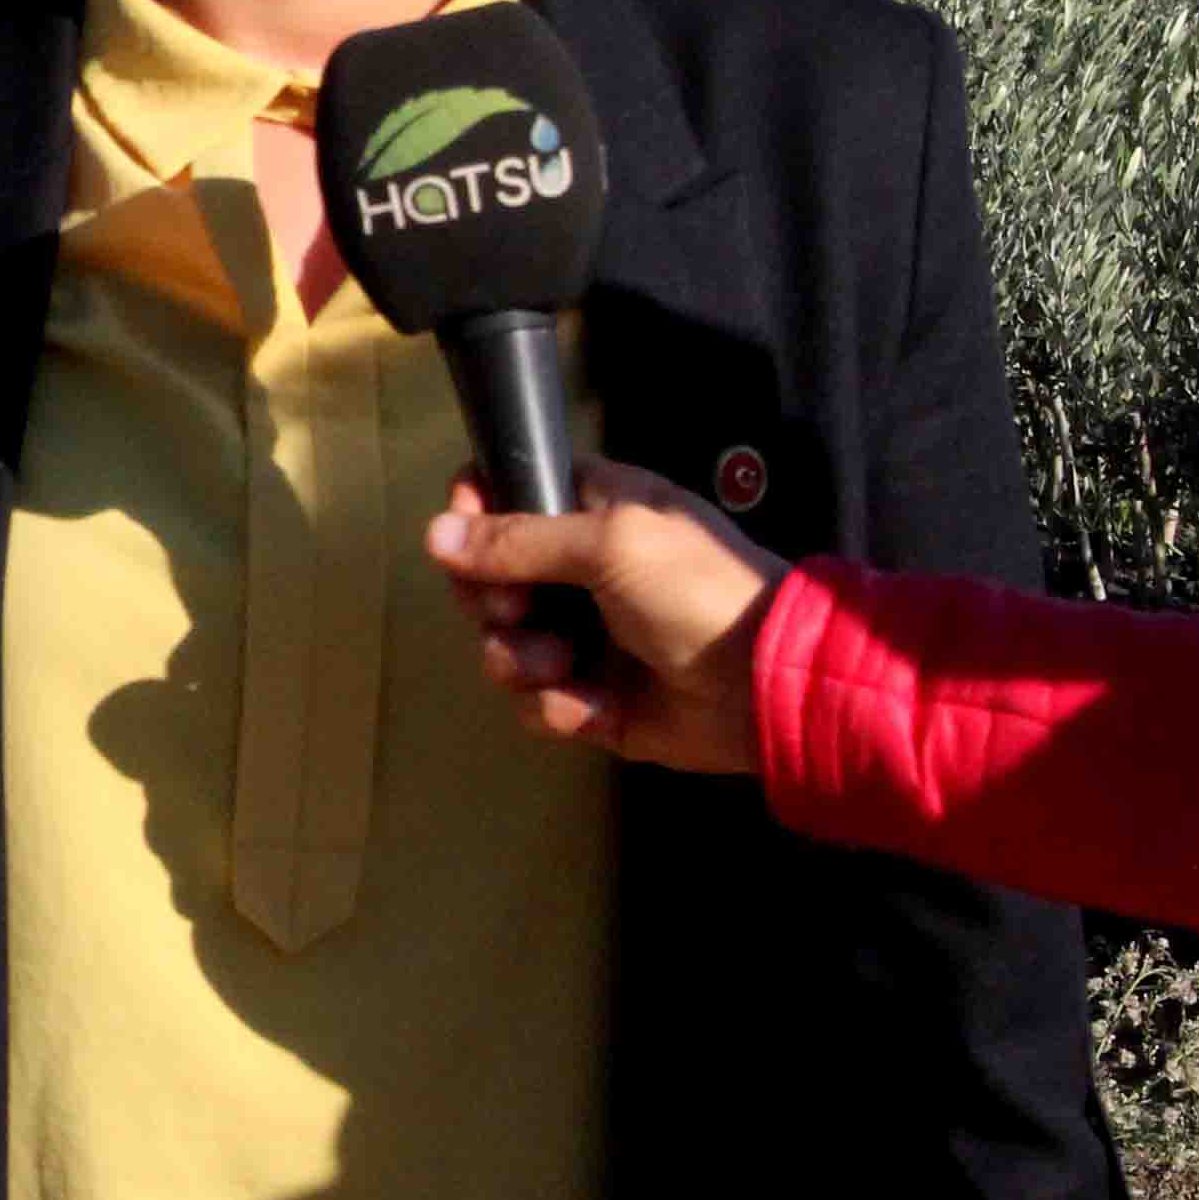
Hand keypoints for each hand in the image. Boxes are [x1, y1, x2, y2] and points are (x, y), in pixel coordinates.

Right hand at [420, 457, 784, 773]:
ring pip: (501, 644)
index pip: (506, 493)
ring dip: (520, 659)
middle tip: (516, 611)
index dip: (474, 512)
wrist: (766, 687)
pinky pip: (534, 701)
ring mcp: (583, 636)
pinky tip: (591, 706)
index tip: (464, 540)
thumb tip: (432, 533)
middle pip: (485, 576)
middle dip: (489, 601)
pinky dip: (556, 706)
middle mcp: (579, 570)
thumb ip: (518, 538)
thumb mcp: (610, 544)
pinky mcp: (590, 698)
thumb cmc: (696, 590)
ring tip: (562, 666)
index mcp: (592, 511)